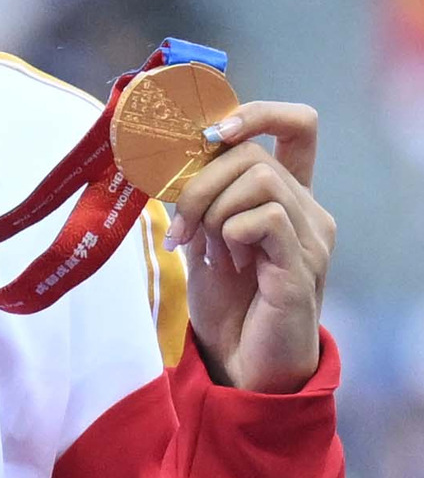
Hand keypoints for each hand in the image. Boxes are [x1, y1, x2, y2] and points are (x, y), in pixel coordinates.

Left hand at [177, 103, 334, 392]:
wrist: (243, 363)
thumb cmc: (225, 303)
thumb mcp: (201, 239)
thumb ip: (194, 198)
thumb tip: (164, 157)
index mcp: (286, 196)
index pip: (296, 126)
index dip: (256, 113)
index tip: (208, 134)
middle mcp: (308, 208)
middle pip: (253, 153)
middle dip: (199, 183)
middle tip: (181, 228)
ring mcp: (312, 235)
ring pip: (258, 179)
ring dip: (211, 211)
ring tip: (207, 251)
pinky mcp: (303, 264)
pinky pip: (266, 217)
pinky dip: (231, 233)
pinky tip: (228, 263)